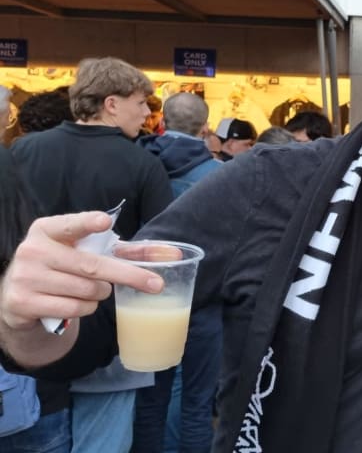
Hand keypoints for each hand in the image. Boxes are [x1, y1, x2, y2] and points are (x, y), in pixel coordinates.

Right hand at [0, 212, 162, 332]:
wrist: (18, 295)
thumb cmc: (64, 265)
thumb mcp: (84, 251)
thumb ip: (124, 250)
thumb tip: (174, 254)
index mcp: (47, 230)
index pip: (70, 225)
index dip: (88, 223)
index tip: (105, 222)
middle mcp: (33, 250)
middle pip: (93, 266)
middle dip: (129, 276)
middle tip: (156, 284)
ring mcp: (25, 277)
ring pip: (87, 290)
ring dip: (101, 293)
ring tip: (89, 288)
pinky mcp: (23, 302)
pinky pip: (74, 309)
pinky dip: (86, 308)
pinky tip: (74, 302)